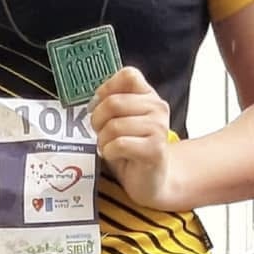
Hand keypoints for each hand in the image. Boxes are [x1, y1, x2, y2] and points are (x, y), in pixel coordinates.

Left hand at [89, 66, 176, 209]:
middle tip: (100, 131)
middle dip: (98, 119)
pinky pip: (118, 144)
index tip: (100, 104)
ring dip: (103, 139)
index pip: (128, 75)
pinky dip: (109, 152)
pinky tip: (115, 155)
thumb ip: (111, 101)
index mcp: (149, 95)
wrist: (152, 179)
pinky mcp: (155, 150)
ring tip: (109, 145)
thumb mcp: (120, 118)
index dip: (107, 88)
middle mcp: (158, 108)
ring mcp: (159, 129)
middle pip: (114, 102)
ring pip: (114, 126)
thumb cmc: (130, 146)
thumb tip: (94, 99)